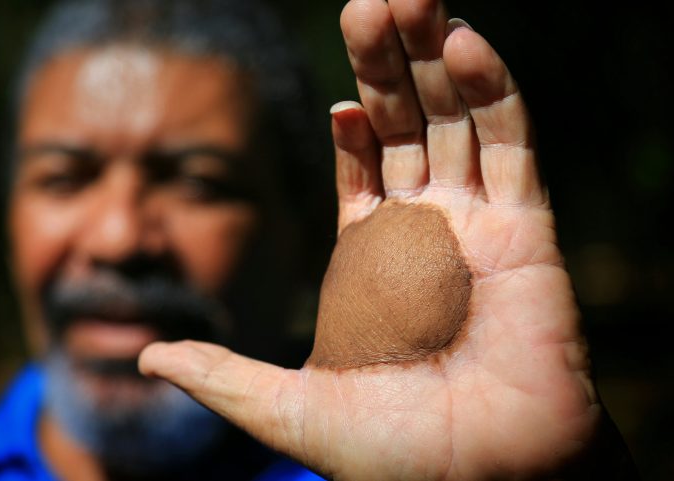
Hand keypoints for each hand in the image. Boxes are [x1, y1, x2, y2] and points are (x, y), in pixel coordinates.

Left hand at [140, 0, 626, 478]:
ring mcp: (477, 221)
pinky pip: (510, 146)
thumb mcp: (288, 411)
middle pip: (406, 125)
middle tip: (372, 1)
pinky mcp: (527, 229)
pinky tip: (464, 42)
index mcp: (374, 255)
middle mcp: (427, 228)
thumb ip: (221, 376)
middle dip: (388, 64)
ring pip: (455, 119)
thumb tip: (146, 354)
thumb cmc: (394, 457)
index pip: (362, 164)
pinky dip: (492, 92)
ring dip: (435, 57)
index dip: (351, 121)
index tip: (336, 96)